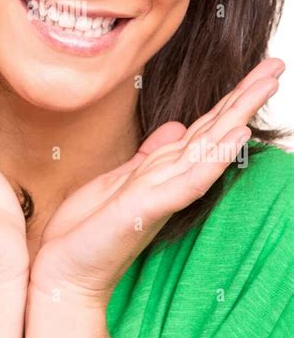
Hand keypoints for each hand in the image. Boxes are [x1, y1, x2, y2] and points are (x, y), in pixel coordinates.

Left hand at [30, 57, 284, 305]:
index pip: (204, 126)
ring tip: (267, 84)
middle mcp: (170, 177)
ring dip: (239, 115)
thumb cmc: (90, 228)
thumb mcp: (120, 179)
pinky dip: (214, 158)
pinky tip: (236, 135)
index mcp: (163, 168)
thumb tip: (175, 127)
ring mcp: (163, 192)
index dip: (230, 97)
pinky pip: (188, 180)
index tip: (258, 70)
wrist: (65, 271)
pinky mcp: (149, 208)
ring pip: (209, 147)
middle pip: (215, 129)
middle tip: (277, 65)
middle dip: (246, 96)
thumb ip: (150, 156)